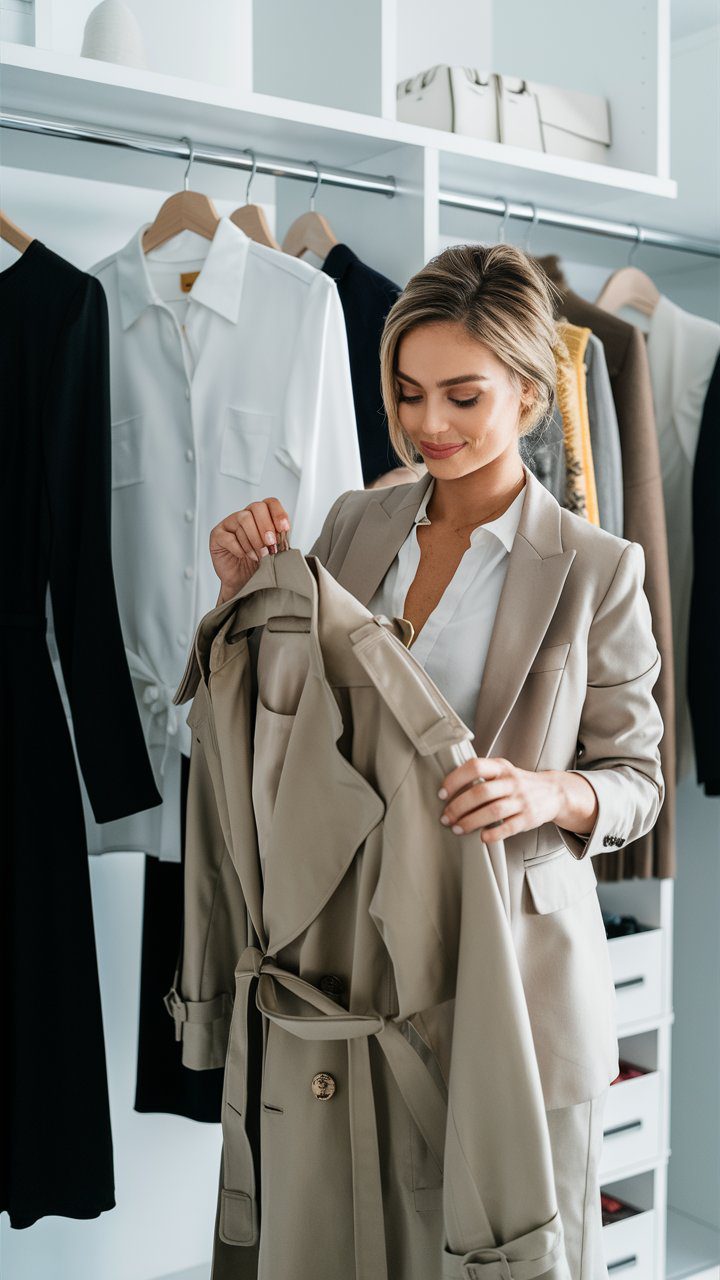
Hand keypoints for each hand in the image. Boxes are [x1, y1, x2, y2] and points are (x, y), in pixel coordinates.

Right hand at [210, 497, 289, 603]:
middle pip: (257, 507)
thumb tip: (285, 533)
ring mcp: (229, 523)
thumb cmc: (257, 564)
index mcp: (260, 516)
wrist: (242, 582)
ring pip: (243, 519)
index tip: (284, 528)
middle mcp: (245, 515)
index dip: (278, 513)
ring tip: (259, 555)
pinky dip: (239, 548)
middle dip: (266, 527)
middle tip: (270, 545)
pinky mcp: (217, 535)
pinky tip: (244, 555)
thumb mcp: (273, 550)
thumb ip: (279, 538)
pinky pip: (228, 536)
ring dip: (254, 540)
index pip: (270, 503)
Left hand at [437, 757, 597, 842]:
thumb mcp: (502, 770)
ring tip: (457, 829)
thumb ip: (480, 774)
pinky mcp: (529, 818)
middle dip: (458, 806)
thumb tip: (447, 788)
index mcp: (501, 767)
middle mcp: (512, 782)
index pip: (475, 766)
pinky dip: (493, 834)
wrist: (554, 793)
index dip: (455, 779)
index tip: (442, 794)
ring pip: (493, 811)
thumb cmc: (518, 783)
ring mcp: (522, 800)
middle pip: (481, 792)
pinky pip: (509, 827)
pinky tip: (481, 838)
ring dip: (471, 822)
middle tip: (445, 818)